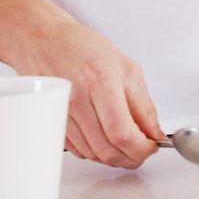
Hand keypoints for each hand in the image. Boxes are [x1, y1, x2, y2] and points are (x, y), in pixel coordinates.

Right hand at [7, 17, 163, 168]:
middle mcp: (78, 98)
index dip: (141, 149)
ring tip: (124, 144)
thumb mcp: (126, 68)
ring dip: (114, 156)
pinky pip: (78, 150)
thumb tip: (155, 134)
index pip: (123, 133)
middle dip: (131, 158)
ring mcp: (62, 112)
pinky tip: (104, 138)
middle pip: (107, 149)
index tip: (150, 146)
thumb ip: (144, 105)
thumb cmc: (83, 48)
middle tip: (142, 150)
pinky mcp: (53, 121)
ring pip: (93, 154)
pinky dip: (96, 151)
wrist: (44, 41)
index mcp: (101, 80)